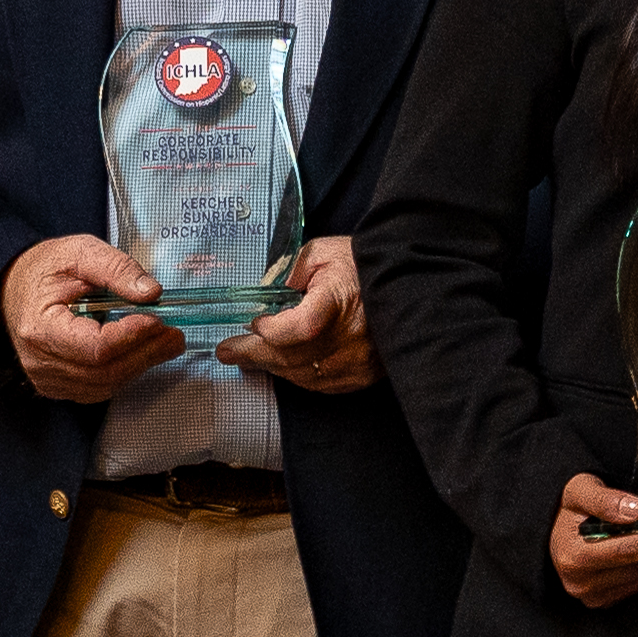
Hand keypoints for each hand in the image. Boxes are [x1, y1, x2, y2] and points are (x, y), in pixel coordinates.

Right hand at [1, 234, 186, 405]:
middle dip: (146, 353)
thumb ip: (116, 268)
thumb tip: (151, 292)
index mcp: (40, 327)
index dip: (130, 336)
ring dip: (141, 365)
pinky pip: (98, 389)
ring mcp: (48, 378)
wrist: (14, 288)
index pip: (93, 346)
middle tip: (174, 335)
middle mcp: (40, 361)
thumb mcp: (80, 252)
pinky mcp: (58, 385)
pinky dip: (125, 372)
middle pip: (104, 371)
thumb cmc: (44, 270)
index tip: (157, 320)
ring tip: (166, 343)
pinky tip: (141, 354)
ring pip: (105, 385)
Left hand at [226, 237, 377, 392]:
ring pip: (302, 374)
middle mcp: (351, 338)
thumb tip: (264, 293)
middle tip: (228, 352)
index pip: (299, 328)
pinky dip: (297, 373)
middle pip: (291, 356)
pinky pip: (320, 383)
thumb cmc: (364, 267)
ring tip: (249, 355)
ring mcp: (357, 362)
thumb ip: (289, 270)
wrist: (409, 287)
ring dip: (272, 365)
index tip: (253, 323)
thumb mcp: (324, 253)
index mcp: (341, 302)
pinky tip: (283, 362)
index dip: (271, 331)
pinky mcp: (362, 376)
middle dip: (253, 354)